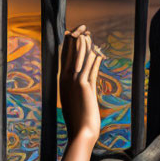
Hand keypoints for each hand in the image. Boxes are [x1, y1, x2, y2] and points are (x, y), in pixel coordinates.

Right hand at [59, 23, 103, 144]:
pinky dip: (93, 56)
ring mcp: (73, 82)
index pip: (64, 57)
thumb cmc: (78, 121)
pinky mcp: (83, 85)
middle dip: (76, 38)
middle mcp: (65, 79)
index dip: (69, 44)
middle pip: (69, 52)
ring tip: (90, 33)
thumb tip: (83, 83)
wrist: (81, 133)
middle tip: (82, 27)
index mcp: (62, 82)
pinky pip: (89, 65)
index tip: (73, 33)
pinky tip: (98, 50)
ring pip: (79, 56)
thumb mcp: (75, 101)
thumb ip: (78, 89)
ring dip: (85, 43)